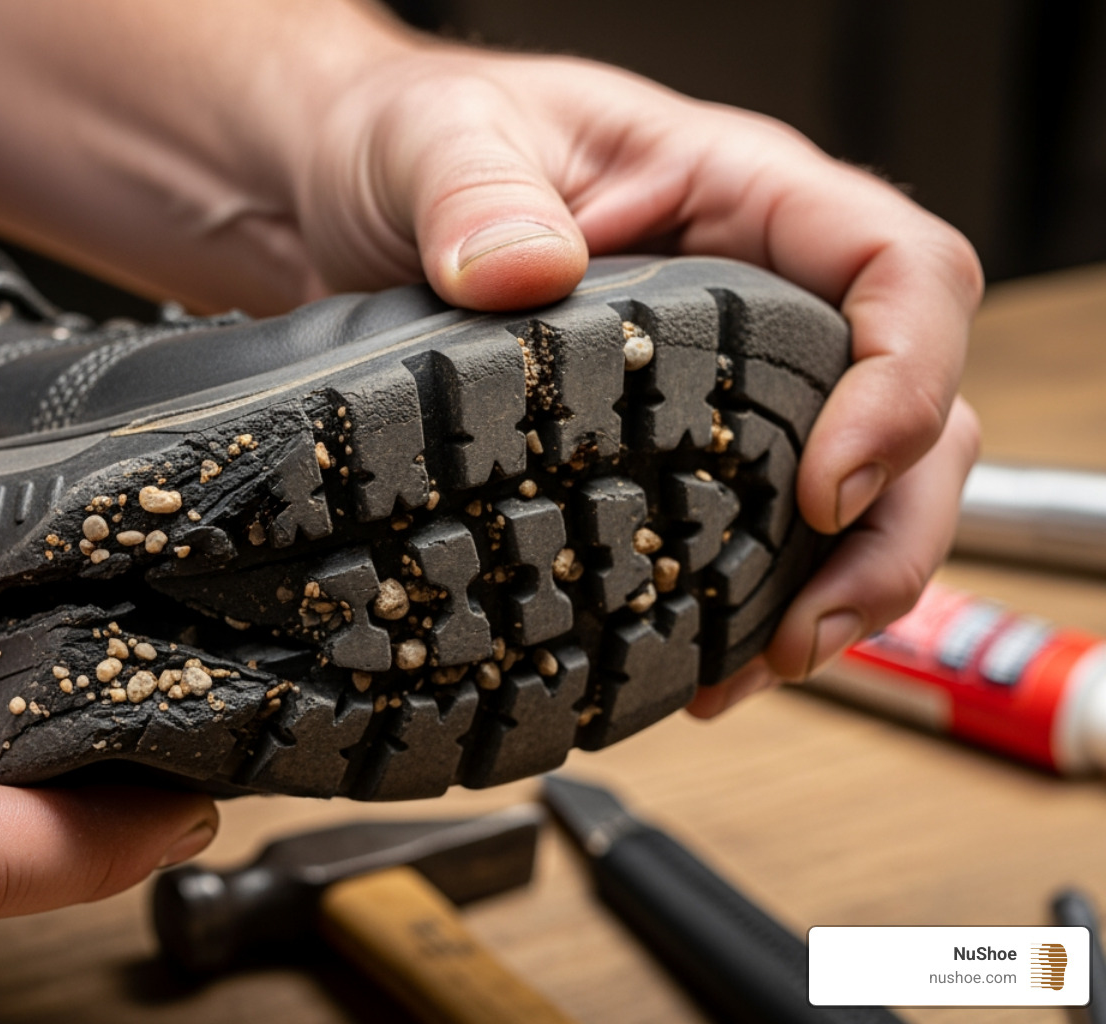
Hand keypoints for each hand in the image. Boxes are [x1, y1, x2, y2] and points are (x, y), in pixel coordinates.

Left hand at [291, 46, 982, 713]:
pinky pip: (754, 523)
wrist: (335, 199)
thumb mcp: (431, 142)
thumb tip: (525, 274)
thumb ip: (476, 194)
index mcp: (737, 193)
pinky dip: (751, 600)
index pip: (900, 270)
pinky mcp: (664, 442)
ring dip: (838, 585)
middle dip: (892, 526)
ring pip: (858, 480)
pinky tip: (703, 660)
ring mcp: (721, 372)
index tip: (827, 485)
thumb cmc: (403, 140)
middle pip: (914, 401)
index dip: (903, 380)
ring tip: (761, 667)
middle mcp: (755, 288)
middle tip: (807, 628)